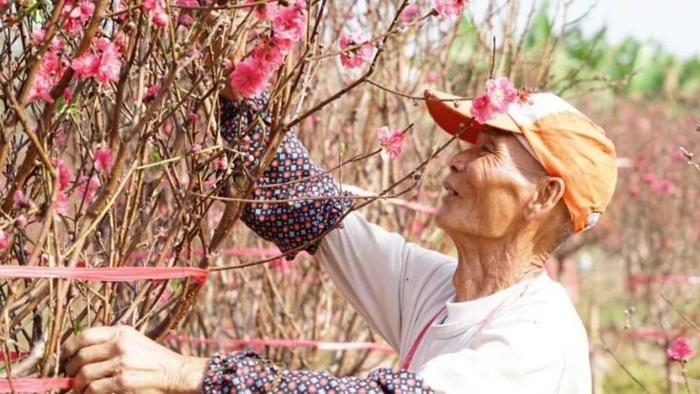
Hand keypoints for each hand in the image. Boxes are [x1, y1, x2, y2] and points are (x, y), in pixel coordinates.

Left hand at [61, 325, 208, 393]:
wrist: (175, 372)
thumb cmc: (152, 359)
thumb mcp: (133, 341)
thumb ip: (109, 342)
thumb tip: (78, 354)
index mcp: (121, 332)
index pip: (84, 335)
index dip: (68, 347)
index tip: (63, 357)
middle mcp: (120, 344)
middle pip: (81, 356)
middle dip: (70, 370)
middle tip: (71, 377)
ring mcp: (122, 363)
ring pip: (84, 374)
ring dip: (78, 385)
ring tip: (80, 388)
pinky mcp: (123, 381)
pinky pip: (94, 388)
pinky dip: (88, 393)